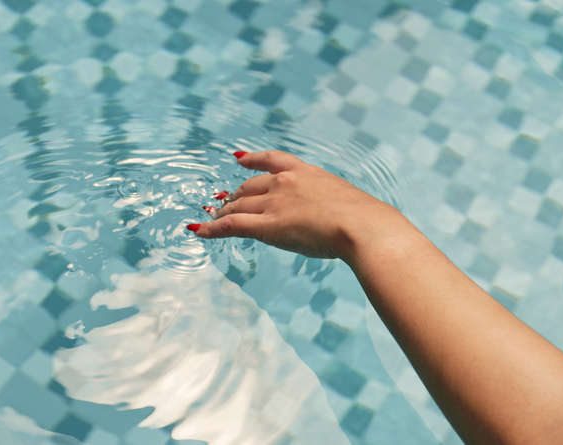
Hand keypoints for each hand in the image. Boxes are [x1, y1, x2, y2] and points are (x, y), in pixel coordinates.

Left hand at [188, 150, 408, 260]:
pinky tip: (199, 231)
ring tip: (212, 217)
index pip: (273, 160)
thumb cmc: (363, 218)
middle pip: (250, 187)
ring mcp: (274, 203)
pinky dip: (212, 228)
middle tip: (223, 201)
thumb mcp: (346, 202)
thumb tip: (335, 217)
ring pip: (238, 205)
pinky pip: (230, 225)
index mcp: (306, 172)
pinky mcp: (266, 225)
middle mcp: (285, 183)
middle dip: (235, 194)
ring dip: (223, 211)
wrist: (361, 225)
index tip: (239, 159)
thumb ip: (331, 205)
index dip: (253, 159)